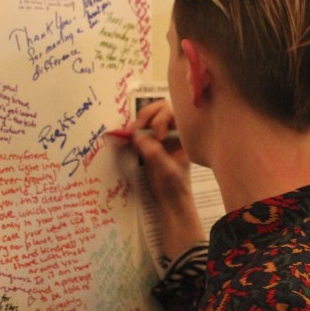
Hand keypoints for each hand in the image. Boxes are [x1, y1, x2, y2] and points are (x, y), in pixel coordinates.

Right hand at [117, 100, 204, 258]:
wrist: (171, 200)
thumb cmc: (175, 185)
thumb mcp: (166, 170)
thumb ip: (154, 152)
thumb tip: (137, 136)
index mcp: (183, 134)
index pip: (173, 112)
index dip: (162, 118)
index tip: (159, 136)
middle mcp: (172, 131)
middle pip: (158, 110)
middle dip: (146, 116)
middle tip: (138, 129)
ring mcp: (160, 137)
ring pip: (147, 119)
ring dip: (138, 123)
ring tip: (131, 135)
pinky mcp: (148, 144)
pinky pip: (139, 132)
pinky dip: (132, 133)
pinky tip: (125, 138)